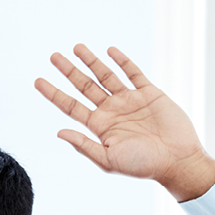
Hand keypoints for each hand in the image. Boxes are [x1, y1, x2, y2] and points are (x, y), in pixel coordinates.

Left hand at [35, 45, 214, 200]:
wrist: (177, 162)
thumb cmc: (143, 166)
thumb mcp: (108, 159)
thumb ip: (84, 145)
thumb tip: (59, 132)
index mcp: (99, 127)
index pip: (70, 106)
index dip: (53, 93)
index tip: (37, 81)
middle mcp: (112, 111)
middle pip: (84, 86)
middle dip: (69, 71)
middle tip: (53, 56)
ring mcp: (130, 101)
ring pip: (106, 76)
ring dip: (91, 61)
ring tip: (76, 47)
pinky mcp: (150, 94)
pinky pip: (134, 73)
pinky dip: (123, 61)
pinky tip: (110, 51)